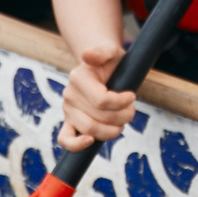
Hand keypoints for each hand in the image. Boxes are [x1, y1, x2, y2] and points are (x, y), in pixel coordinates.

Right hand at [59, 34, 136, 150]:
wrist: (101, 67)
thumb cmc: (110, 61)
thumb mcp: (111, 52)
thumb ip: (102, 51)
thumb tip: (86, 55)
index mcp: (78, 78)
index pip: (102, 101)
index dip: (121, 102)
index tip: (132, 96)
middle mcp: (70, 95)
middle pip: (98, 118)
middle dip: (121, 117)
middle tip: (131, 111)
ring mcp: (68, 110)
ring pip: (89, 131)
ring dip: (111, 131)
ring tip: (122, 122)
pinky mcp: (69, 121)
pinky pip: (65, 139)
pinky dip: (76, 145)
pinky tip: (90, 141)